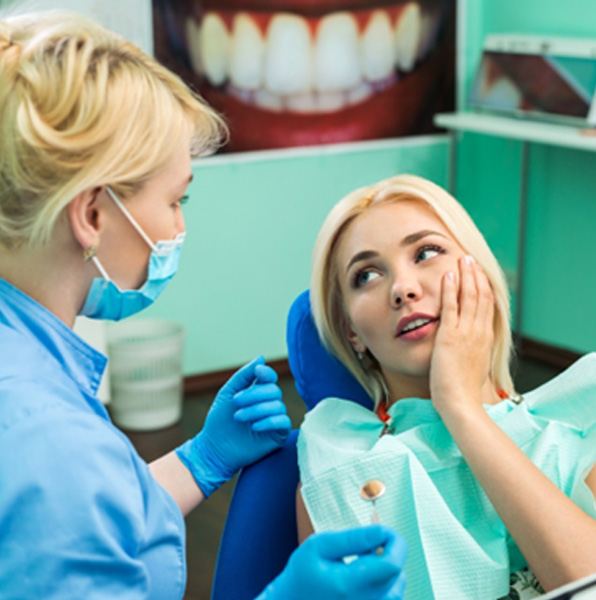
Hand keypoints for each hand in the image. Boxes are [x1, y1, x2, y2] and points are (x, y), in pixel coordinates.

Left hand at [176, 356, 290, 496]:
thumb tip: (261, 358)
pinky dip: (269, 421)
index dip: (267, 372)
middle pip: (274, 391)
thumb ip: (243, 375)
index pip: (270, 378)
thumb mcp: (227, 394)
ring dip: (256, 409)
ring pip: (278, 406)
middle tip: (235, 403)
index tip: (257, 372)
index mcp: (257, 392)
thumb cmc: (219, 422)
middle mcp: (268, 404)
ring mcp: (274, 419)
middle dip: (254, 395)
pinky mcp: (278, 435)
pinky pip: (283, 422)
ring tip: (239, 417)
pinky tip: (254, 427)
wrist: (215, 449)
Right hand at [259, 526, 406, 599]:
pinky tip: (366, 575)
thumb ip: (352, 539)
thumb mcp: (320, 546)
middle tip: (371, 541)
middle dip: (391, 552)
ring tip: (366, 558)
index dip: (395, 543)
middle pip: (397, 576)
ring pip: (397, 590)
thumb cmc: (302, 573)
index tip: (384, 530)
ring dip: (389, 569)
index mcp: (348, 585)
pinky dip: (386, 584)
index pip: (391, 565)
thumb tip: (381, 531)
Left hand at [430, 255, 494, 415]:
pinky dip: (451, 289)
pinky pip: (451, 306)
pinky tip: (448, 275)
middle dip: (476, 275)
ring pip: (470, 297)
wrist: (460, 403)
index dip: (484, 287)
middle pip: (481, 296)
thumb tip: (470, 349)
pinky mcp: (450, 336)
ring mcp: (466, 333)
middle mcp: (479, 332)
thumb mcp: (473, 367)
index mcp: (485, 339)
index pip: (487, 306)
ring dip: (466, 275)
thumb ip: (472, 353)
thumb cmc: (463, 391)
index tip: (479, 273)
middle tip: (470, 259)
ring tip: (462, 259)